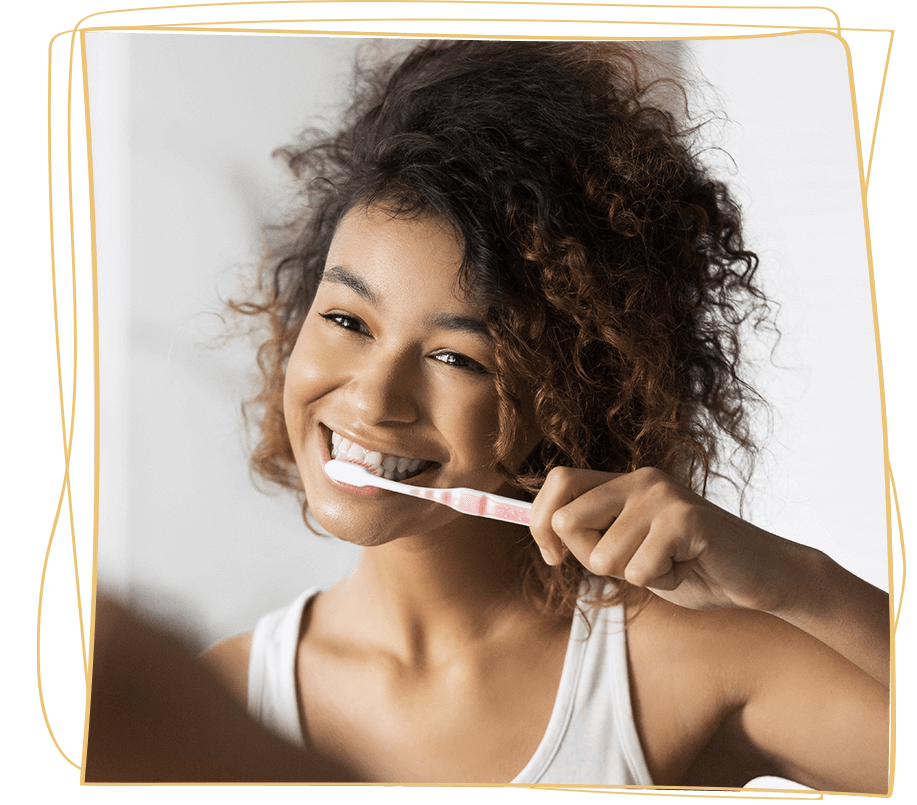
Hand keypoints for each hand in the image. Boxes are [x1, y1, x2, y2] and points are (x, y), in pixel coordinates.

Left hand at [529, 466, 808, 614]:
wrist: (760, 577)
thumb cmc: (693, 568)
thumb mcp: (630, 553)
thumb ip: (594, 539)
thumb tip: (545, 537)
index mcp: (623, 482)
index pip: (558, 481)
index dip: (540, 521)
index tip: (553, 557)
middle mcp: (639, 479)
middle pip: (567, 520)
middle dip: (589, 558)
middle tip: (633, 565)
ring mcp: (662, 495)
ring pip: (602, 555)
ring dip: (635, 576)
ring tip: (671, 565)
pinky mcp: (684, 518)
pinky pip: (639, 569)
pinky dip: (661, 583)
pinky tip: (688, 568)